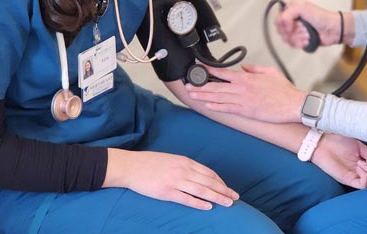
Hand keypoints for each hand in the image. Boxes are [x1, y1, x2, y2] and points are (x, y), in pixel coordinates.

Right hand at [107, 149, 238, 209]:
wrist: (131, 166)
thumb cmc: (150, 163)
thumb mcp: (171, 159)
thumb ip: (184, 166)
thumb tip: (197, 175)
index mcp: (185, 161)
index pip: (208, 172)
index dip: (220, 181)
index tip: (228, 188)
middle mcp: (183, 170)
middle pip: (209, 181)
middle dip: (224, 190)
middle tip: (235, 197)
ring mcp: (175, 181)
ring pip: (202, 190)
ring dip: (217, 197)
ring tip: (227, 203)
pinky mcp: (166, 192)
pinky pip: (186, 199)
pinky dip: (199, 203)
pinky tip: (208, 207)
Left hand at [186, 64, 305, 123]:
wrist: (293, 104)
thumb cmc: (284, 90)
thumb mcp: (270, 72)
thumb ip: (254, 69)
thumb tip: (244, 67)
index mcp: (247, 78)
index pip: (223, 73)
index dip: (209, 71)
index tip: (199, 69)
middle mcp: (242, 89)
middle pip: (216, 87)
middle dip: (200, 86)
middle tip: (188, 86)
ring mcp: (243, 101)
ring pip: (218, 98)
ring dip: (204, 96)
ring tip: (192, 95)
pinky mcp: (246, 112)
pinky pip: (227, 109)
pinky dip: (216, 107)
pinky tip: (207, 106)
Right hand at [276, 0, 343, 48]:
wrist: (333, 29)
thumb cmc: (319, 16)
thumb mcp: (301, 8)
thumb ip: (286, 15)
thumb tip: (284, 28)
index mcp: (290, 9)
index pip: (278, 19)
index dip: (283, 25)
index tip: (291, 26)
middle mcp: (291, 19)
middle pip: (281, 31)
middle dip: (293, 32)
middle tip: (303, 29)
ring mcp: (296, 30)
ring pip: (287, 39)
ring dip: (298, 37)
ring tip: (308, 34)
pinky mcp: (300, 39)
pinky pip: (293, 45)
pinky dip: (300, 43)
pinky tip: (308, 40)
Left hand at [311, 134, 366, 188]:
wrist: (324, 143)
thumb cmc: (338, 142)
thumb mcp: (359, 146)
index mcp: (364, 165)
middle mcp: (361, 173)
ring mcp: (355, 177)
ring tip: (361, 162)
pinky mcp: (348, 180)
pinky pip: (363, 185)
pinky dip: (366, 175)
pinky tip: (359, 166)